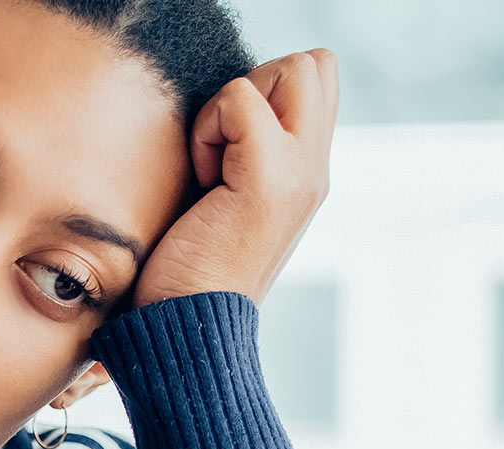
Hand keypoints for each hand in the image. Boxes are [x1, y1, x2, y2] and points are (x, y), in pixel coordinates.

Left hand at [130, 48, 339, 308]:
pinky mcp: (269, 177)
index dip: (267, 90)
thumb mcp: (223, 202)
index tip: (228, 149)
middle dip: (259, 84)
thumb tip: (223, 109)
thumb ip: (239, 154)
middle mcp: (315, 169)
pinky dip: (210, 129)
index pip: (318, 80)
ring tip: (213, 168)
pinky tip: (202, 181)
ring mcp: (300, 172)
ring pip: (291, 69)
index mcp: (306, 173)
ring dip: (233, 106)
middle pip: (316, 64)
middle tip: (224, 149)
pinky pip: (241, 97)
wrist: (188, 330)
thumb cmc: (185, 274)